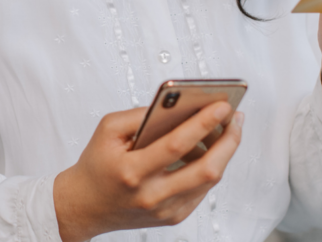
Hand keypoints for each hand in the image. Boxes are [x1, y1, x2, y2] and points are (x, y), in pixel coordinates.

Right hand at [53, 102, 243, 241]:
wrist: (85, 205)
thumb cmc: (98, 162)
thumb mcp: (108, 130)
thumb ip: (140, 114)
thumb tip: (179, 104)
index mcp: (132, 171)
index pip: (176, 145)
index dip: (203, 123)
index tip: (223, 104)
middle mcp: (151, 195)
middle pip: (205, 170)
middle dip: (228, 141)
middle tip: (236, 117)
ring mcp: (165, 210)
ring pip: (209, 181)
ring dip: (224, 152)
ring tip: (228, 128)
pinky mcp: (173, 217)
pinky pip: (202, 190)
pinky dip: (211, 166)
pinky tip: (211, 148)